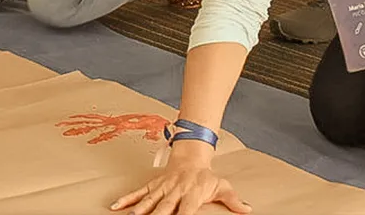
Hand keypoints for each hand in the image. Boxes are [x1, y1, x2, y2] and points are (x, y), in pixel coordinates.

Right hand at [110, 158, 250, 214]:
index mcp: (193, 194)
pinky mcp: (154, 185)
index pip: (188, 209)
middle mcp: (176, 191)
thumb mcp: (222, 186)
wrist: (192, 155)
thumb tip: (248, 210)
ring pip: (150, 199)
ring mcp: (163, 188)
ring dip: (140, 208)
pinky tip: (117, 206)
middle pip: (165, 206)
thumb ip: (233, 200)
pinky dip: (128, 199)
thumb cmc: (206, 176)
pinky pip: (139, 192)